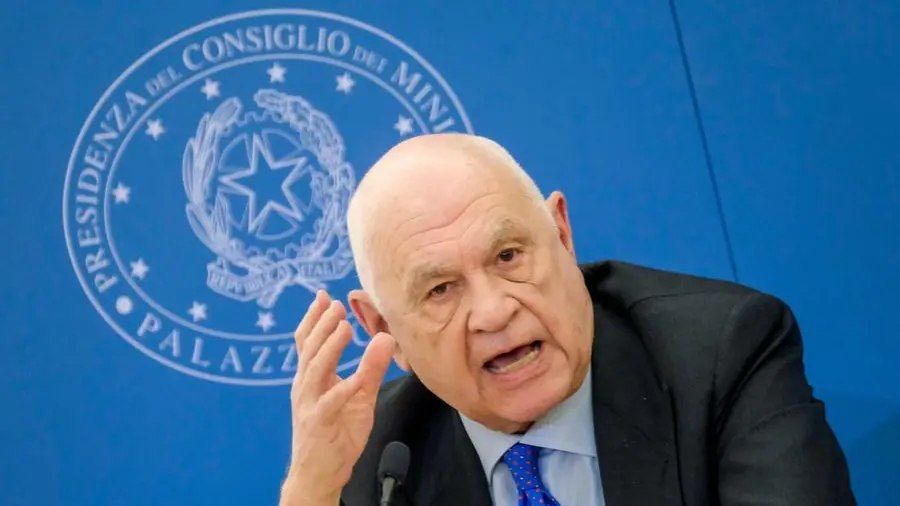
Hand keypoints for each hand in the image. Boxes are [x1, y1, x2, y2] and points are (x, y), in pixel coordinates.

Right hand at [281, 290, 395, 504]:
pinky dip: (343, 388)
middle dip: (322, 324)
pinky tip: (356, 378)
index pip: (307, 342)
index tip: (324, 295)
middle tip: (336, 305)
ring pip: (314, 370)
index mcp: (311, 378)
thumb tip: (386, 338)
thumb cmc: (337, 433)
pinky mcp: (318, 423)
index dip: (314, 318)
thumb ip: (371, 368)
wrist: (320, 473)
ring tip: (343, 328)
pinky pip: (330, 403)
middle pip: (309, 349)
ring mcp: (308, 404)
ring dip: (330, 348)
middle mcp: (305, 386)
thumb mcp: (360, 396)